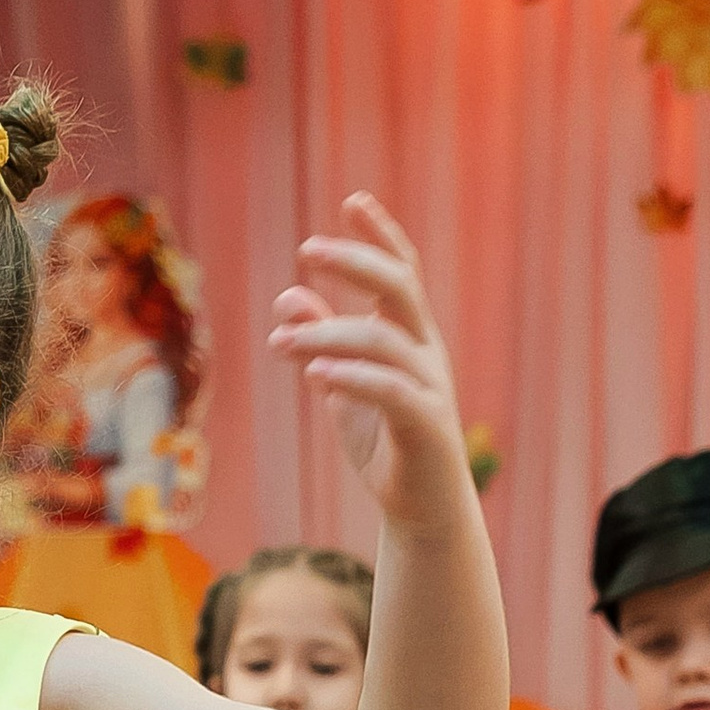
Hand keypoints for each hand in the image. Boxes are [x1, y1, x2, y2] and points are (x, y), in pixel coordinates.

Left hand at [267, 199, 477, 533]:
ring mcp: (431, 388)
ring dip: (325, 335)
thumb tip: (288, 296)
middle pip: (399, 289)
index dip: (381, 234)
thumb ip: (319, 340)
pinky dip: (352, 378)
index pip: (401, 272)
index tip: (352, 199)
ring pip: (381, 342)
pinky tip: (314, 375)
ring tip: (278, 341)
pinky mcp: (426, 427)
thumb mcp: (341, 385)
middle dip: (355, 263)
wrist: (421, 509)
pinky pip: (390, 392)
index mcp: (411, 337)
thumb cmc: (384, 443)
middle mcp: (426, 353)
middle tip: (305, 249)